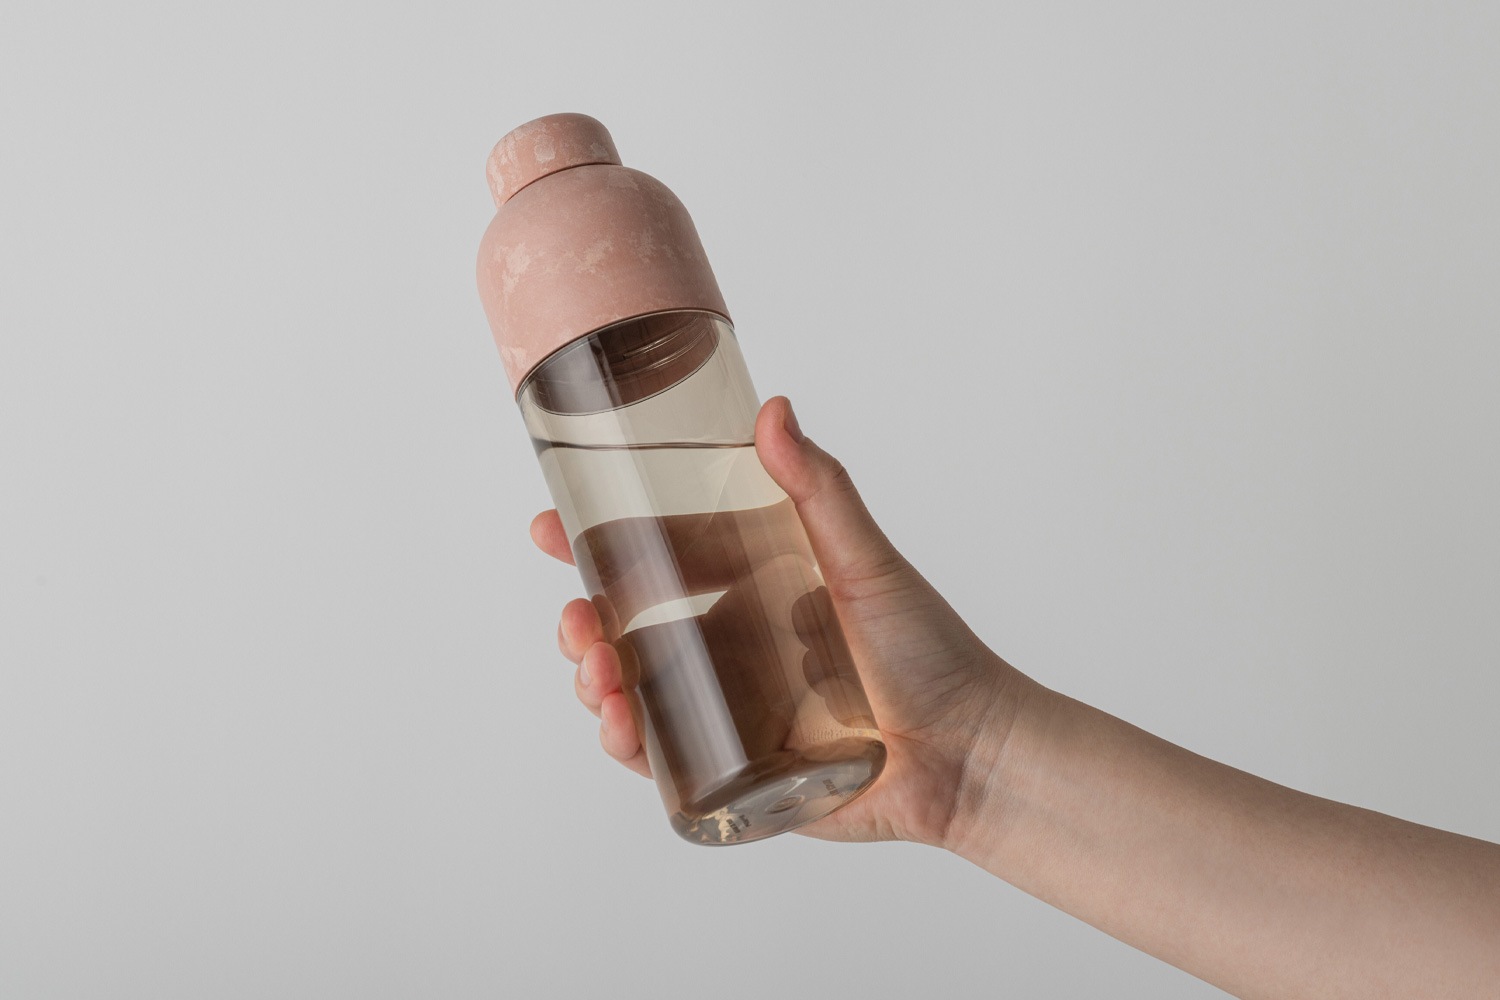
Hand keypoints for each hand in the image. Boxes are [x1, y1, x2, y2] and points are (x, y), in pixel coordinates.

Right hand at [530, 396, 1031, 847]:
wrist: (969, 752)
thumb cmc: (929, 651)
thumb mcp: (865, 560)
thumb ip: (819, 489)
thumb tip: (772, 408)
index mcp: (750, 589)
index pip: (657, 561)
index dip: (596, 544)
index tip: (549, 526)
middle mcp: (729, 647)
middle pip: (629, 629)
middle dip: (585, 622)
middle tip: (577, 619)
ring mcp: (727, 710)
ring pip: (633, 692)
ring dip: (595, 680)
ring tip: (598, 673)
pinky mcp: (735, 769)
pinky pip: (662, 759)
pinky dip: (627, 744)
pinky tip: (619, 726)